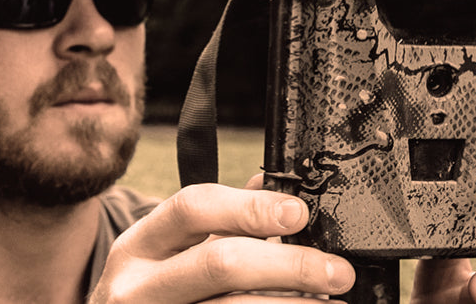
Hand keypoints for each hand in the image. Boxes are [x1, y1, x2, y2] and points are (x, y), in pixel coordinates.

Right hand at [90, 182, 354, 302]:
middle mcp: (137, 287)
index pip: (193, 208)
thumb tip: (270, 183)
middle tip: (338, 272)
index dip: (250, 208)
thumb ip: (216, 222)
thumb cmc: (148, 296)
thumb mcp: (165, 255)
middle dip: (291, 266)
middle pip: (221, 264)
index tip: (300, 214)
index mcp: (139, 246)